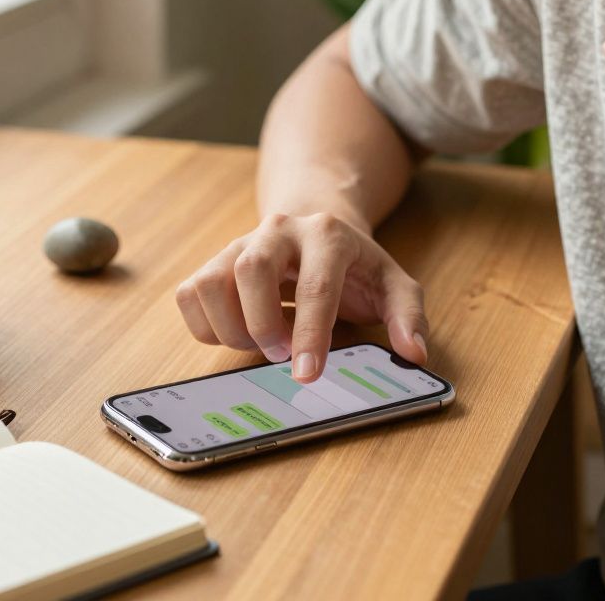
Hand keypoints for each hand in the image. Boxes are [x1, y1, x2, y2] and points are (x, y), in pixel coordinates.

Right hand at [175, 212, 428, 382]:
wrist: (317, 230)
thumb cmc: (355, 267)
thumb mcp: (394, 285)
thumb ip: (408, 317)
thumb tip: (414, 354)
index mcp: (327, 234)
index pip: (315, 285)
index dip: (309, 334)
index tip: (306, 373)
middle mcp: (278, 231)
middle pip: (251, 270)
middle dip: (262, 324)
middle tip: (280, 356)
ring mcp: (240, 244)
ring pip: (211, 282)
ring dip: (231, 328)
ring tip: (261, 344)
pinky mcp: (213, 262)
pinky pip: (190, 295)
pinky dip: (206, 327)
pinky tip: (238, 333)